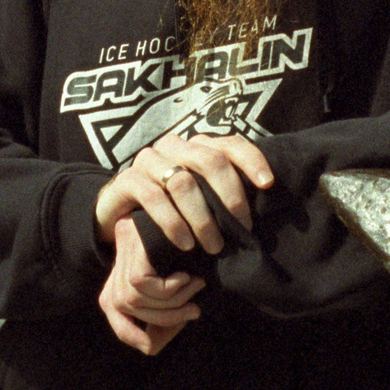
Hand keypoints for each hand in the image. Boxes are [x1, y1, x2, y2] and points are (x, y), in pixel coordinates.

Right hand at [94, 131, 275, 252]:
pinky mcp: (127, 179)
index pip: (230, 143)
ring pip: (182, 181)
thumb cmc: (173, 209)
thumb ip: (224, 194)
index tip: (268, 184)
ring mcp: (148, 160)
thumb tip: (264, 205)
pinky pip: (153, 197)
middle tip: (241, 229)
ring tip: (214, 246)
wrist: (122, 215)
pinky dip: (173, 223)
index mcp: (198, 146)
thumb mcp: (202, 199)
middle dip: (229, 196)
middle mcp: (174, 147)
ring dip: (202, 218)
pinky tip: (185, 243)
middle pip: (209, 160)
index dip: (251, 160)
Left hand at [98, 214, 203, 354]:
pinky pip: (140, 282)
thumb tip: (148, 348)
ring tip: (197, 287)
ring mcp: (125, 243)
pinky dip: (168, 288)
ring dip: (170, 302)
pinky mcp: (134, 238)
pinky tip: (188, 275)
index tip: (150, 346)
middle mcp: (120, 253)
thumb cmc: (205, 256)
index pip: (110, 306)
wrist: (217, 219)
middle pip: (121, 304)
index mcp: (127, 264)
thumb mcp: (183, 292)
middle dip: (161, 318)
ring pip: (131, 296)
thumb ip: (165, 319)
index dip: (126, 331)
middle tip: (195, 310)